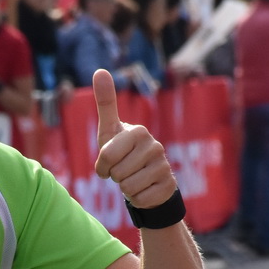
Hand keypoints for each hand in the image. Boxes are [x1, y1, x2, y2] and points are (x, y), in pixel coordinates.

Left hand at [92, 69, 176, 209]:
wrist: (146, 179)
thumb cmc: (123, 153)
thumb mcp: (110, 129)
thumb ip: (105, 102)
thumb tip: (100, 70)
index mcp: (138, 131)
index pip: (106, 155)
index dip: (102, 165)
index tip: (107, 164)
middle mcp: (155, 146)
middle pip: (117, 173)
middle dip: (115, 177)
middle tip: (123, 171)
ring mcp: (164, 166)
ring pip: (129, 187)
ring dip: (126, 188)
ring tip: (133, 179)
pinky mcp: (169, 186)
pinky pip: (140, 199)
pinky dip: (137, 199)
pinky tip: (143, 189)